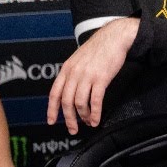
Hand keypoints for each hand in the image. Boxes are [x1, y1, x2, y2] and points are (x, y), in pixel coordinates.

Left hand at [46, 18, 138, 133]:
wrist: (114, 37)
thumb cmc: (98, 48)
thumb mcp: (78, 59)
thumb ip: (72, 74)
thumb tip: (69, 91)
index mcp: (67, 69)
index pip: (55, 93)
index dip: (52, 109)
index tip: (52, 121)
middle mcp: (74, 73)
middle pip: (66, 102)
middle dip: (69, 119)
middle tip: (72, 129)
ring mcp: (87, 76)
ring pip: (80, 103)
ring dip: (83, 116)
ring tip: (88, 122)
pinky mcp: (101, 79)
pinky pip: (95, 101)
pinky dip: (95, 113)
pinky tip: (96, 119)